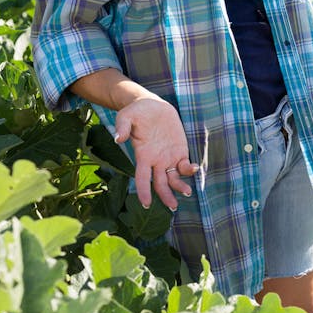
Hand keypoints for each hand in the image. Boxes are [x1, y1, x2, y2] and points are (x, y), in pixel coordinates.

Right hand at [113, 95, 196, 209]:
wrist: (151, 105)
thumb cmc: (136, 112)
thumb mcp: (125, 117)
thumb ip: (122, 127)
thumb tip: (118, 139)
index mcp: (142, 156)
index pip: (142, 178)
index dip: (143, 191)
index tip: (146, 204)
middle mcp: (155, 161)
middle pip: (160, 184)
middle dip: (166, 196)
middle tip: (173, 207)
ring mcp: (168, 157)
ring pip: (174, 178)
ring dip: (180, 186)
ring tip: (187, 192)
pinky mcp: (179, 150)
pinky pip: (184, 164)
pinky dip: (188, 169)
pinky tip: (193, 169)